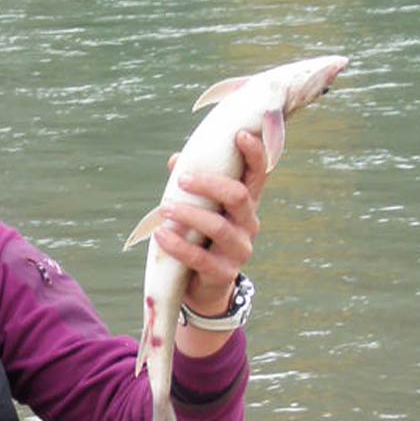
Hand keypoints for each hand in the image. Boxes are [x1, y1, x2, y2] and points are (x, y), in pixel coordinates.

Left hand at [153, 129, 267, 316]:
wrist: (205, 285)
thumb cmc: (202, 236)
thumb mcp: (201, 208)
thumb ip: (191, 185)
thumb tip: (176, 159)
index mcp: (246, 203)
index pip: (258, 173)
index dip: (255, 153)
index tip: (240, 134)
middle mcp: (249, 223)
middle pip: (238, 196)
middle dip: (210, 184)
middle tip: (182, 179)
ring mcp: (239, 249)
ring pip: (219, 227)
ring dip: (190, 215)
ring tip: (165, 209)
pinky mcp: (224, 272)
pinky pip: (200, 258)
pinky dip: (178, 245)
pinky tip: (161, 235)